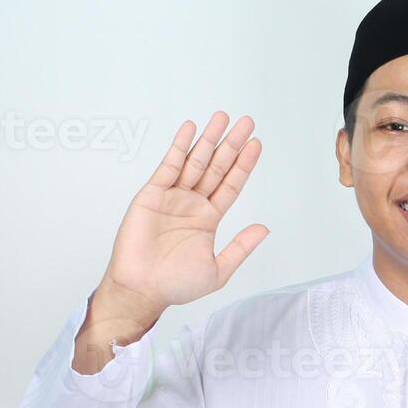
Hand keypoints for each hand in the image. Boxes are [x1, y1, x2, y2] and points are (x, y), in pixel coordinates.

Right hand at [103, 112, 268, 314]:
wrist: (143, 289)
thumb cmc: (176, 285)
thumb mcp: (218, 269)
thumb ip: (240, 247)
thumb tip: (264, 229)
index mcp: (208, 219)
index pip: (230, 185)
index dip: (244, 165)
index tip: (256, 144)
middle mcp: (192, 203)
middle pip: (216, 167)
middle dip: (231, 144)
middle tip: (246, 122)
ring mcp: (173, 196)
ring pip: (195, 161)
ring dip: (209, 139)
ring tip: (222, 118)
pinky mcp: (152, 194)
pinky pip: (168, 165)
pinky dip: (179, 146)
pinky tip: (190, 129)